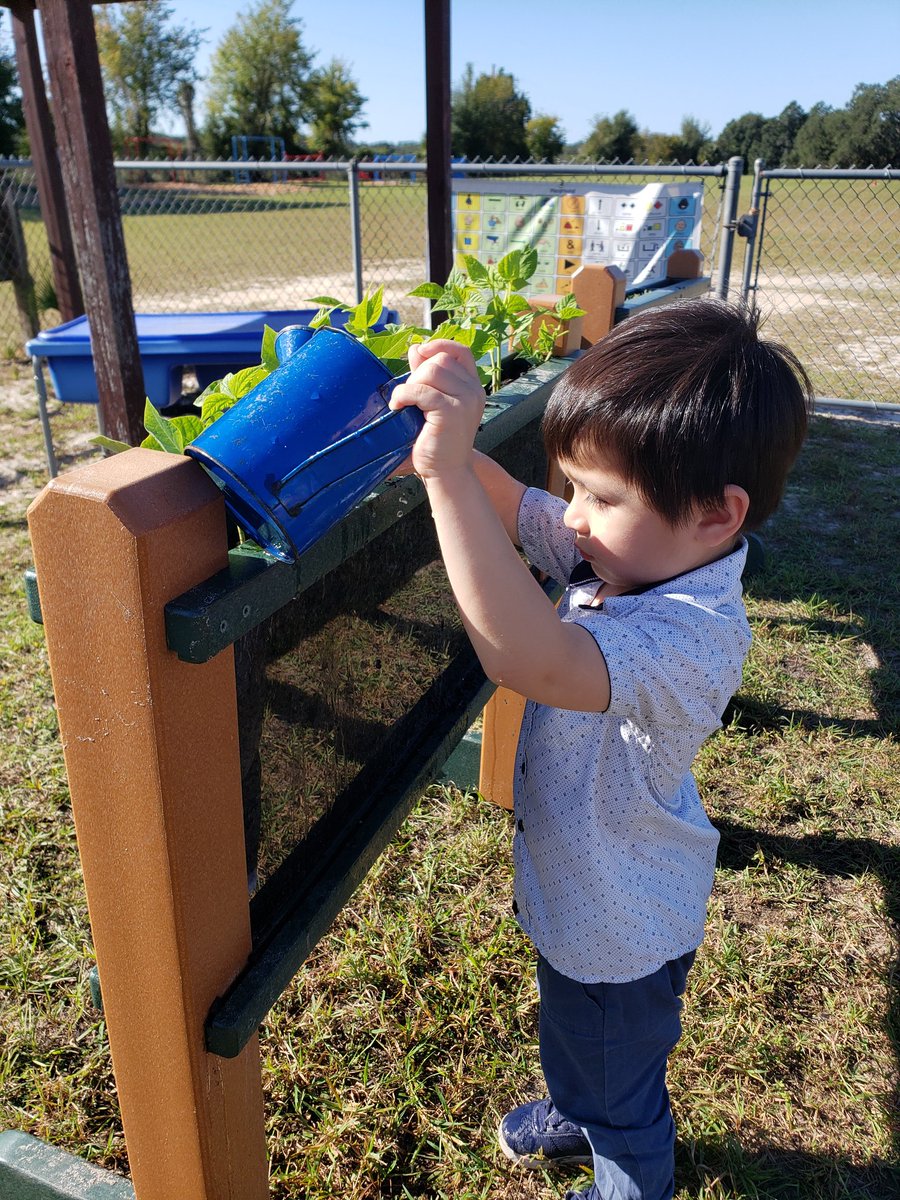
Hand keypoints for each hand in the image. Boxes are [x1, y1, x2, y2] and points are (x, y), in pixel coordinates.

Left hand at [388, 340, 485, 478]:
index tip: (420, 351)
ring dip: (411, 384)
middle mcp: (473, 391)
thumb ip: (427, 376)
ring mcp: (465, 400)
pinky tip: (398, 408)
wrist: (447, 473)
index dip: (440, 345)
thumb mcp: (433, 403)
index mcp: (472, 388)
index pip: (460, 352)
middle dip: (418, 373)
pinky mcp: (451, 411)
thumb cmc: (437, 442)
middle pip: (440, 360)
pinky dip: (403, 395)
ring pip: (431, 370)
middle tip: (409, 396)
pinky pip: (421, 390)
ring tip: (406, 404)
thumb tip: (416, 348)